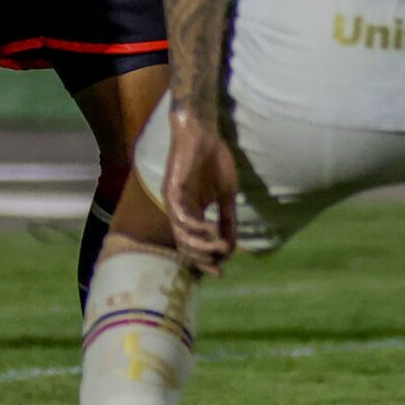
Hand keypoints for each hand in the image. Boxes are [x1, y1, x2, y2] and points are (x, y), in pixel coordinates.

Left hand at [161, 107, 240, 275]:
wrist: (204, 133)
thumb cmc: (214, 160)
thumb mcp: (226, 195)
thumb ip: (227, 219)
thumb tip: (232, 245)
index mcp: (191, 213)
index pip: (194, 246)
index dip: (206, 261)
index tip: (222, 271)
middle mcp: (179, 211)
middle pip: (184, 246)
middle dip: (203, 259)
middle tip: (221, 263)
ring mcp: (173, 201)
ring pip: (181, 235)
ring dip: (201, 246)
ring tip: (219, 247)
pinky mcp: (171, 189)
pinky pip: (180, 215)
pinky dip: (195, 227)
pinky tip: (210, 229)